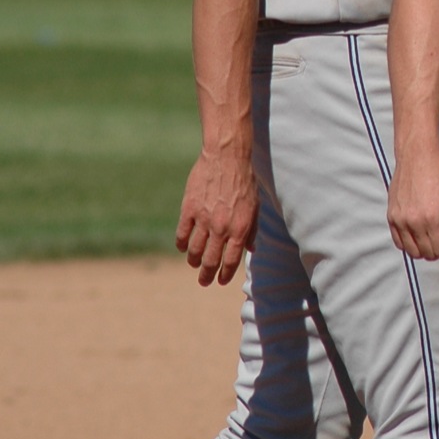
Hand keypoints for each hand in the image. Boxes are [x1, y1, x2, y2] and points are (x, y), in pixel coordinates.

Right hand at [176, 149, 256, 286]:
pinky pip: (182, 234)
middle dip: (207, 274)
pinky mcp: (189, 209)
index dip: (225, 274)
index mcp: (240, 228)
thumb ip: (252, 229)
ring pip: (195, 250)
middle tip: (204, 281)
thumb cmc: (244, 180)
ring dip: (194, 261)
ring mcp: (203, 219)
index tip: (220, 281)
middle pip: (211, 260)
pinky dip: (182, 244)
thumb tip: (251, 249)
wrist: (227, 157)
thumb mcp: (255, 206)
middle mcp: (221, 227)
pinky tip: (184, 247)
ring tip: (194, 264)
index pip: (232, 260)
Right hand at [388, 143, 438, 259]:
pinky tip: (421, 233)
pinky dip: (411, 245)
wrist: (417, 157)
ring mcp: (400, 221)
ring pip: (413, 252)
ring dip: (427, 250)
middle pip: (429, 254)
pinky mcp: (391, 217)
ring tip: (434, 235)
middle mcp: (414, 223)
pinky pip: (399, 243)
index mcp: (434, 218)